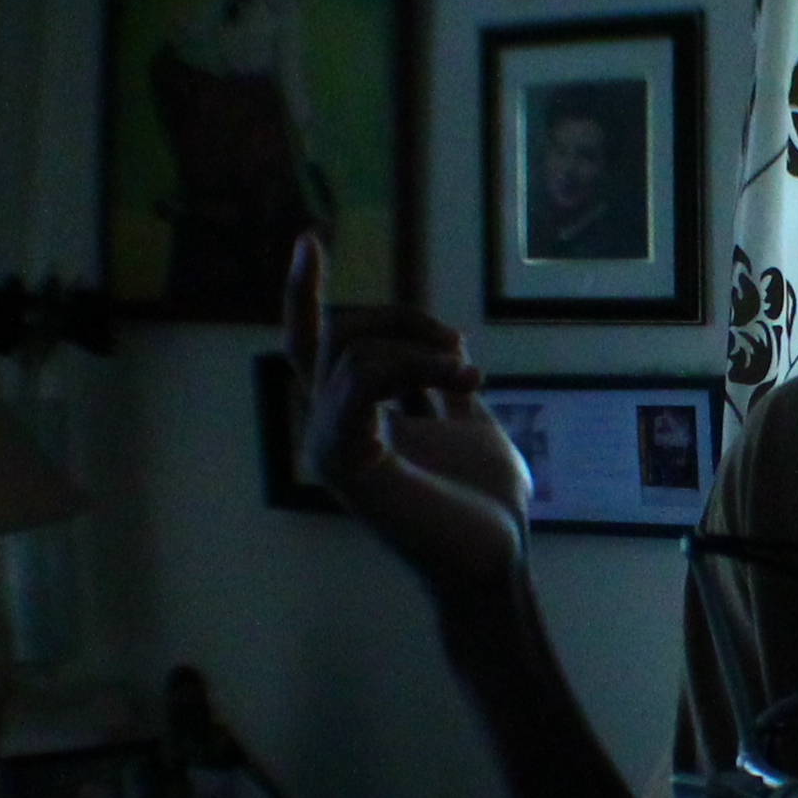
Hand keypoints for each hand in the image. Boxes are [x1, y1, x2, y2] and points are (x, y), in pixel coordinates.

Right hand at [282, 234, 531, 599]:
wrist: (495, 558)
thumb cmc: (484, 505)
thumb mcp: (470, 422)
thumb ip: (447, 385)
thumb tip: (449, 342)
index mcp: (351, 417)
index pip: (310, 344)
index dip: (302, 292)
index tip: (309, 239)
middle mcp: (329, 428)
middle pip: (339, 332)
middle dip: (403, 318)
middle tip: (459, 347)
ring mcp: (329, 446)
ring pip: (351, 351)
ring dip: (419, 345)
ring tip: (468, 369)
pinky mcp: (344, 461)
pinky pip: (361, 379)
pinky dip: (414, 364)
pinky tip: (461, 376)